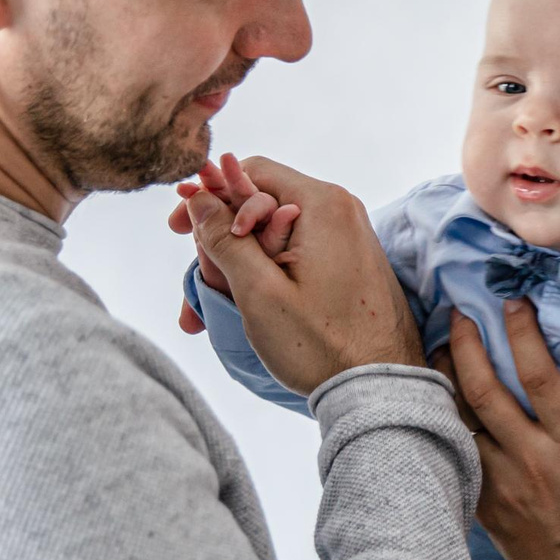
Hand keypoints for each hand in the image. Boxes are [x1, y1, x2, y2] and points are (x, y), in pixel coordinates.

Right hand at [171, 155, 419, 391]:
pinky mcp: (351, 262)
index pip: (253, 171)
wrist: (381, 388)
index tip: (177, 228)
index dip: (209, 195)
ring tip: (205, 310)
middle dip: (222, 240)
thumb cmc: (320, 343)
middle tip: (195, 280)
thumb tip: (200, 197)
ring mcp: (349, 237)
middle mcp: (341, 211)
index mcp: (322, 204)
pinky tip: (242, 306)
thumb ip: (223, 239)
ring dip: (240, 264)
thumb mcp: (259, 291)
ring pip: (276, 234)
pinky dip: (267, 274)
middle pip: (263, 204)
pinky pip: (297, 254)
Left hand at [440, 301, 559, 559]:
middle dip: (467, 344)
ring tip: (442, 343)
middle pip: (485, 390)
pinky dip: (446, 419)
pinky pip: (456, 451)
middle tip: (462, 311)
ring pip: (460, 418)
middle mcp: (536, 462)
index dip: (521, 335)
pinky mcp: (486, 504)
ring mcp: (505, 484)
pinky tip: (442, 396)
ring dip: (447, 377)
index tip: (513, 302)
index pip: (541, 377)